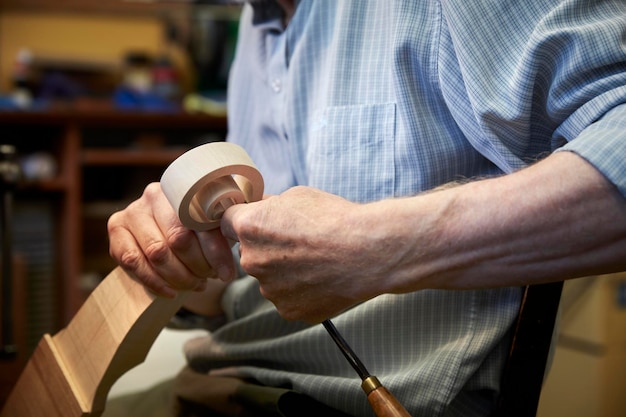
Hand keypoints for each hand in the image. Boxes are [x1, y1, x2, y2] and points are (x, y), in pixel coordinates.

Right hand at [107, 182, 235, 299]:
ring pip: (158, 252)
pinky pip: (133, 261)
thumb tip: (241, 232)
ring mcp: (133, 210)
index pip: (202, 223)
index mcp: (183, 188)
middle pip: (179, 238)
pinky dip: (155, 282)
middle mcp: (155, 194)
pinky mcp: (117, 229)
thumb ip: (226, 225)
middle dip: (198, 266)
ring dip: (179, 276)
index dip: (216, 253)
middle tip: (208, 279)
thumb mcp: (214, 225)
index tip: (227, 274)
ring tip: (194, 284)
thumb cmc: (197, 229)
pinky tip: (171, 291)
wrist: (162, 232)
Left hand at [221, 186, 391, 322]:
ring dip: (285, 272)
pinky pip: (288, 298)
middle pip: (250, 254)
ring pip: (270, 279)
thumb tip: (259, 213)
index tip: (260, 223)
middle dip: (267, 249)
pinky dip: (301, 291)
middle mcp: (252, 261)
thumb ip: (268, 208)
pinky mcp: (288, 310)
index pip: (226, 224)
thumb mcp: (296, 196)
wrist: (367, 252)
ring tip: (317, 262)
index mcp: (249, 228)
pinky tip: (322, 278)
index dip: (244, 221)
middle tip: (300, 243)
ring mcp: (270, 290)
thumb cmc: (335, 219)